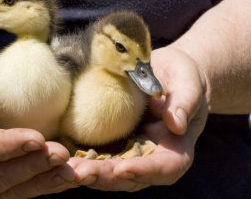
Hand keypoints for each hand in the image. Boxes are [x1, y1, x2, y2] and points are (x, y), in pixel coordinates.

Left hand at [68, 46, 207, 190]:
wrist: (164, 74)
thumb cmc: (181, 76)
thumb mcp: (188, 83)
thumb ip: (184, 102)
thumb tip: (176, 124)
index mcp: (176, 149)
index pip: (164, 168)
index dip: (143, 172)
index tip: (121, 169)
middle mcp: (152, 158)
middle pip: (131, 177)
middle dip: (105, 177)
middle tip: (80, 173)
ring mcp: (131, 154)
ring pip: (110, 172)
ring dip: (88, 172)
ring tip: (66, 168)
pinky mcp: (114, 144)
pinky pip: (98, 156)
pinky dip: (81, 159)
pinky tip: (62, 155)